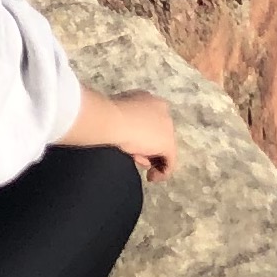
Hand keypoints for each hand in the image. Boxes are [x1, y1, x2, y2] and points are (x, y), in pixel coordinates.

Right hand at [63, 86, 178, 177]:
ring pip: (163, 148)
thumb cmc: (107, 115)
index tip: (131, 145)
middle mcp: (161, 109)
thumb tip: (123, 134)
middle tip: (136, 158)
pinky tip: (150, 177)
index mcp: (148, 99)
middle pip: (157, 136)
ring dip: (152, 160)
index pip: (150, 122)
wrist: (110, 119)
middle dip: (148, 149)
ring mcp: (167, 126)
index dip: (141, 137)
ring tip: (138, 163)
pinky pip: (170, 162)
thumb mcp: (115, 114)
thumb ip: (123, 120)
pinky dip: (162, 172)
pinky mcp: (168, 143)